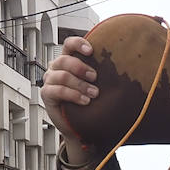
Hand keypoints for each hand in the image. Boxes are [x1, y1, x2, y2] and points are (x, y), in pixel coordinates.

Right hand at [40, 36, 102, 164]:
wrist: (79, 125)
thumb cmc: (87, 101)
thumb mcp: (94, 83)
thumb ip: (98, 70)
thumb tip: (123, 61)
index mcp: (67, 60)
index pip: (68, 45)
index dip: (78, 44)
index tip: (91, 51)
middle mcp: (56, 68)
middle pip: (64, 60)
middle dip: (82, 68)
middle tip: (95, 77)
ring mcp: (50, 81)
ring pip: (63, 76)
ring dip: (80, 85)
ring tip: (93, 93)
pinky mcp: (47, 94)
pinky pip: (58, 90)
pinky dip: (73, 95)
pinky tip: (84, 100)